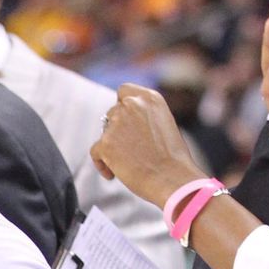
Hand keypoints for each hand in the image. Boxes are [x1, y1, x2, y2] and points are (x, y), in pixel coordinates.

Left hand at [91, 83, 204, 207]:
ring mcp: (116, 123)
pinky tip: (113, 174)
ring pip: (104, 133)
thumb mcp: (164, 124)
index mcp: (149, 98)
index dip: (122, 105)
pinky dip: (102, 163)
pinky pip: (95, 152)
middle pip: (112, 113)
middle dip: (118, 129)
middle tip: (130, 149)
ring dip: (112, 146)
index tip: (125, 119)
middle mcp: (131, 105)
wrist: (172, 178)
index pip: (124, 91)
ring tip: (128, 164)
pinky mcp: (105, 143)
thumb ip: (143, 116)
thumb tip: (124, 121)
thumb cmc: (172, 157)